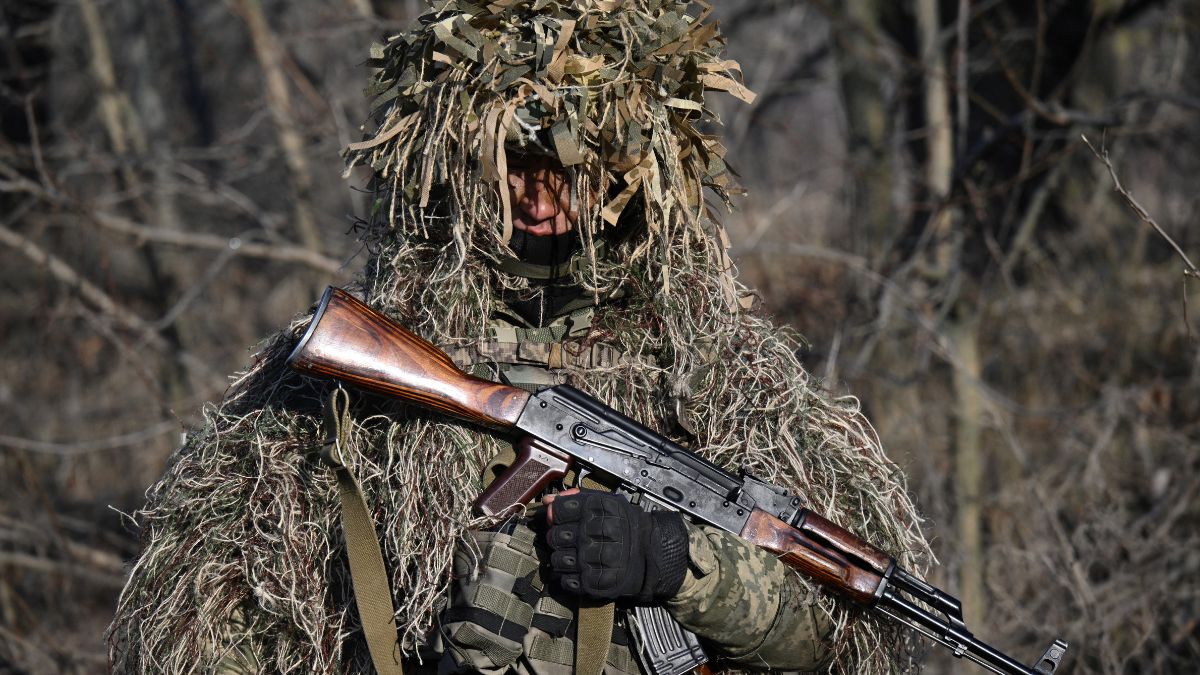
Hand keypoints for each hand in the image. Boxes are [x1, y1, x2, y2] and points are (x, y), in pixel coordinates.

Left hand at [542, 489, 688, 603]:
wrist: (651, 554)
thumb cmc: (626, 526)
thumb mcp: (607, 502)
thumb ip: (576, 498)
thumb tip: (548, 501)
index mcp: (599, 509)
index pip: (558, 511)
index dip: (557, 515)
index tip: (564, 519)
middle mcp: (596, 533)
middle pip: (555, 536)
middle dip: (558, 537)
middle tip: (571, 539)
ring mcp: (595, 559)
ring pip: (557, 560)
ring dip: (562, 558)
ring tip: (576, 556)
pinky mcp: (595, 582)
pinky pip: (567, 581)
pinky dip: (569, 577)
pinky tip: (580, 570)